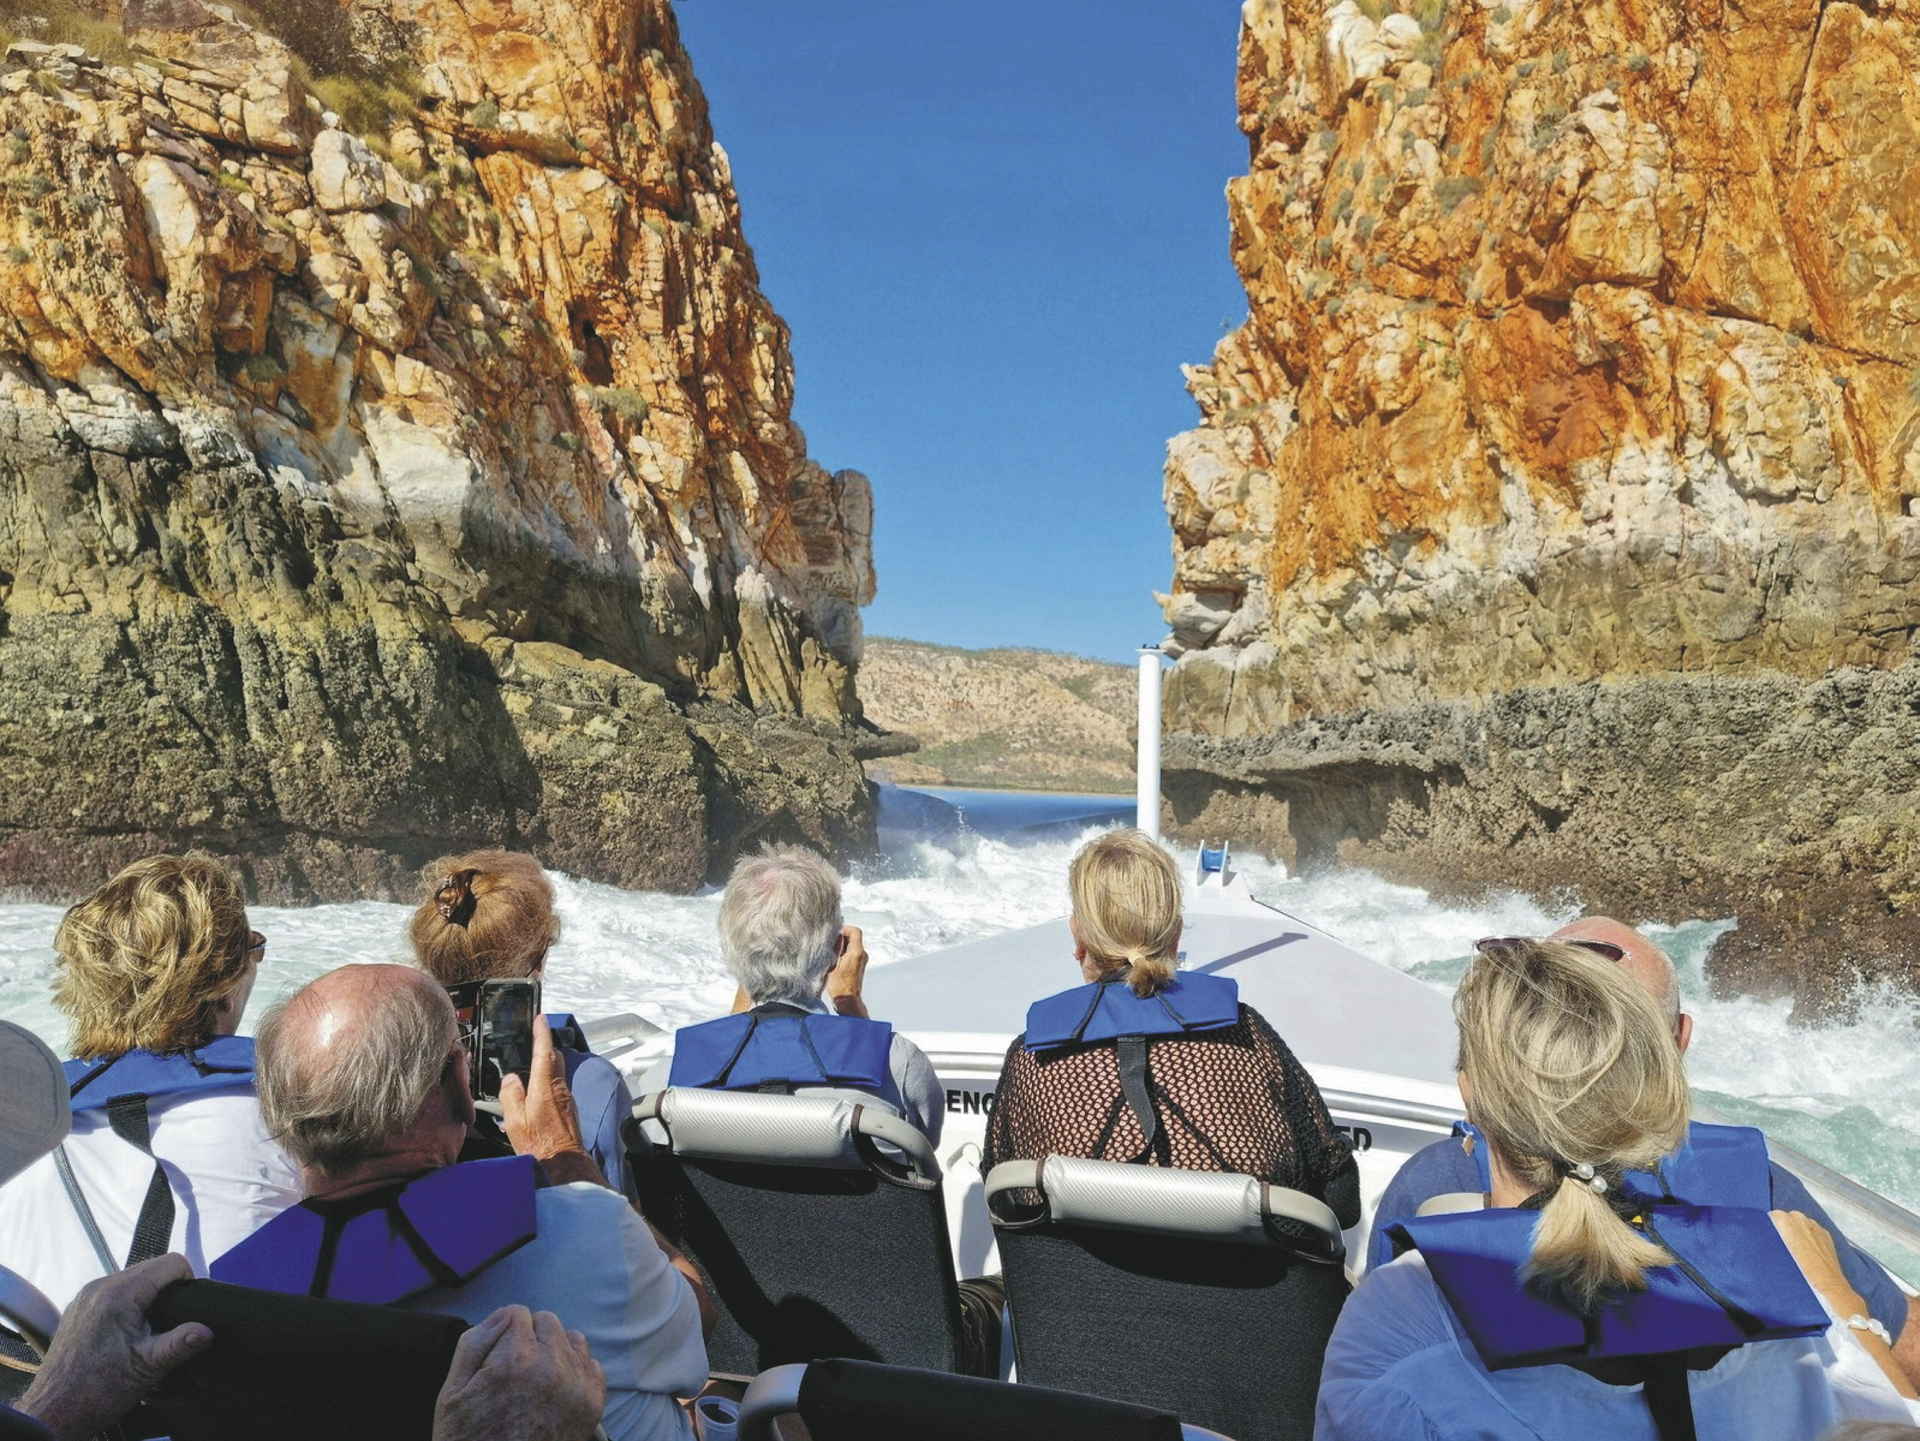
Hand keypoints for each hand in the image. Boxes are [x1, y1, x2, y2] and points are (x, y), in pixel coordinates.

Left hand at [17, 1254, 211, 1440]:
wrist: (53, 1413)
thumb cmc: (96, 1391)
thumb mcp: (147, 1368)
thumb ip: (180, 1344)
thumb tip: (207, 1331)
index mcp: (118, 1294)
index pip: (171, 1263)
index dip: (188, 1283)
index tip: (186, 1312)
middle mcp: (99, 1287)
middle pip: (152, 1269)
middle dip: (168, 1293)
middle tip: (168, 1328)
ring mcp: (85, 1297)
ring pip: (134, 1280)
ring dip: (148, 1299)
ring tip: (148, 1334)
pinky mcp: (78, 1309)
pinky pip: (114, 1293)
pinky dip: (128, 1306)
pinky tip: (127, 1335)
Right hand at [433, 1305, 604, 1440]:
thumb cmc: (470, 1439)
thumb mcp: (452, 1393)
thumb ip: (473, 1344)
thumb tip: (501, 1315)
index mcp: (515, 1358)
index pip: (516, 1313)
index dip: (502, 1331)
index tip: (496, 1353)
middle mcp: (552, 1365)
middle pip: (547, 1321)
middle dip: (529, 1337)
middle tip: (514, 1367)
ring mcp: (578, 1384)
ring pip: (572, 1339)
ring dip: (555, 1350)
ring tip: (536, 1377)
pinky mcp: (594, 1403)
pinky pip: (592, 1364)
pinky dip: (576, 1371)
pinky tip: (556, 1389)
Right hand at [500, 1016, 594, 1182]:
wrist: (564, 1162)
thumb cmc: (539, 1144)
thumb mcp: (515, 1120)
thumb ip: (510, 1095)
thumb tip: (511, 1079)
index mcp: (545, 1087)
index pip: (544, 1052)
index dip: (541, 1033)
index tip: (540, 1018)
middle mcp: (560, 1088)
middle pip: (554, 1059)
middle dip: (543, 1049)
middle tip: (530, 1044)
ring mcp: (566, 1098)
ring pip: (555, 1075)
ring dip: (542, 1070)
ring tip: (524, 1079)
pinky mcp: (568, 1109)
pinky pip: (556, 1089)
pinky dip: (545, 1087)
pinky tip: (532, 1101)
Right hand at [826, 926, 869, 1018]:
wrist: (847, 999)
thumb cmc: (839, 985)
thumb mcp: (833, 963)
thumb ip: (836, 947)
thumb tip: (836, 936)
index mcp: (857, 952)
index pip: (855, 931)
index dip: (845, 930)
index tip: (835, 935)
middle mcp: (862, 954)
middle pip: (853, 937)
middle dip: (841, 939)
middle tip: (831, 947)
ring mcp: (861, 960)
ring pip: (852, 945)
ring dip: (841, 947)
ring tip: (832, 956)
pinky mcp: (858, 966)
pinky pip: (852, 953)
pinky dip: (843, 954)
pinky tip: (835, 962)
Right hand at [1771, 1209, 1857, 1303]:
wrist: (1826, 1283)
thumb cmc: (1800, 1272)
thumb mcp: (1774, 1255)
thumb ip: (1769, 1239)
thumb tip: (1762, 1234)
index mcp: (1784, 1220)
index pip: (1771, 1217)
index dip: (1769, 1227)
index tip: (1770, 1237)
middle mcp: (1800, 1219)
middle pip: (1786, 1218)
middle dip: (1784, 1229)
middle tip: (1782, 1246)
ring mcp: (1815, 1225)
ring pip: (1800, 1224)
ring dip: (1797, 1232)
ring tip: (1796, 1251)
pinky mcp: (1825, 1233)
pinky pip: (1812, 1230)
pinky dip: (1809, 1238)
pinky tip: (1807, 1252)